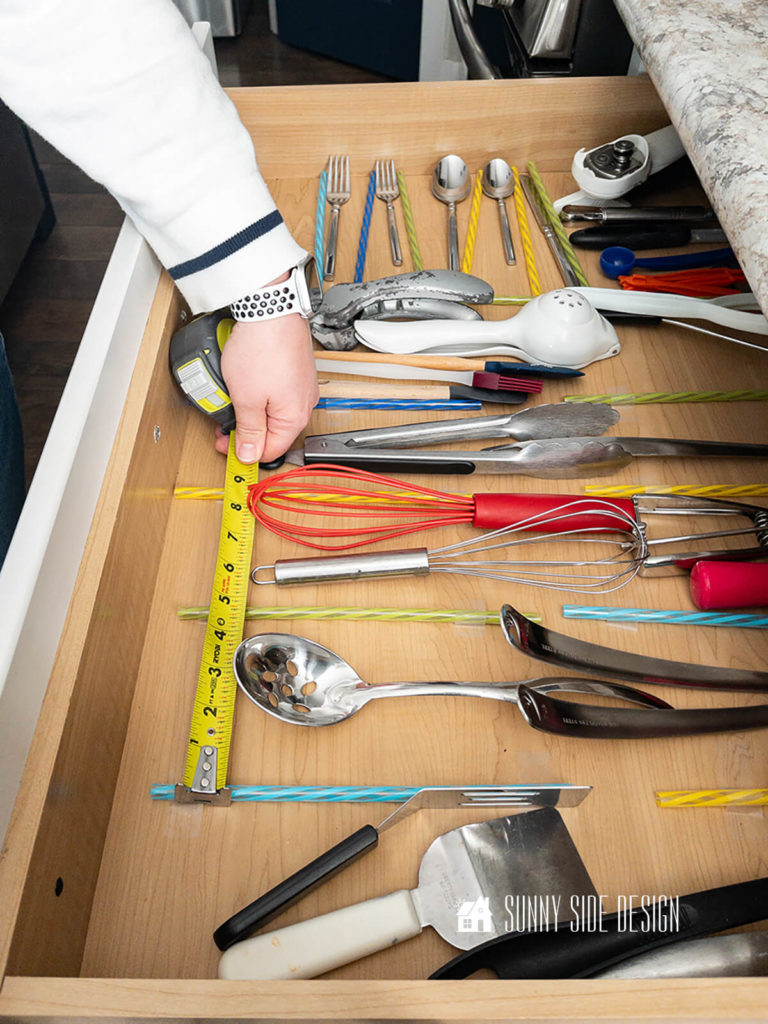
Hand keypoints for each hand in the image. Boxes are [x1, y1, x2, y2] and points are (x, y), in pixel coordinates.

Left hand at [216, 313, 317, 463]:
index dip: (243, 451)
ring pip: (273, 411)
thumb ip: (249, 430)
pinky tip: (246, 380)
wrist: (270, 309)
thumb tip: (249, 455)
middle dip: (246, 428)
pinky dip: (259, 392)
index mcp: (294, 418)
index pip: (269, 451)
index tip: (223, 442)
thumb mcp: (246, 399)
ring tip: (233, 395)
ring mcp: (301, 386)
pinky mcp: (295, 371)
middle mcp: (304, 404)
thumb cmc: (262, 348)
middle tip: (224, 418)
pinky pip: (276, 392)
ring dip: (251, 409)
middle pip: (272, 432)